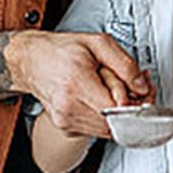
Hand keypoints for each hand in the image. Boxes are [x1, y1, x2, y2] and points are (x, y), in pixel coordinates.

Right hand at [6, 30, 149, 137]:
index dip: (136, 101)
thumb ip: (125, 65)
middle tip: (133, 86)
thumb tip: (142, 87)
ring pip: (110, 129)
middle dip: (131, 106)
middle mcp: (68, 108)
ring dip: (120, 113)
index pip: (118, 109)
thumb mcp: (99, 43)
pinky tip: (104, 98)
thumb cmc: (61, 50)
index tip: (141, 89)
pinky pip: (99, 130)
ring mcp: (66, 121)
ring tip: (114, 89)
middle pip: (117, 122)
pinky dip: (108, 117)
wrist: (30, 61)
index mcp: (76, 84)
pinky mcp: (67, 128)